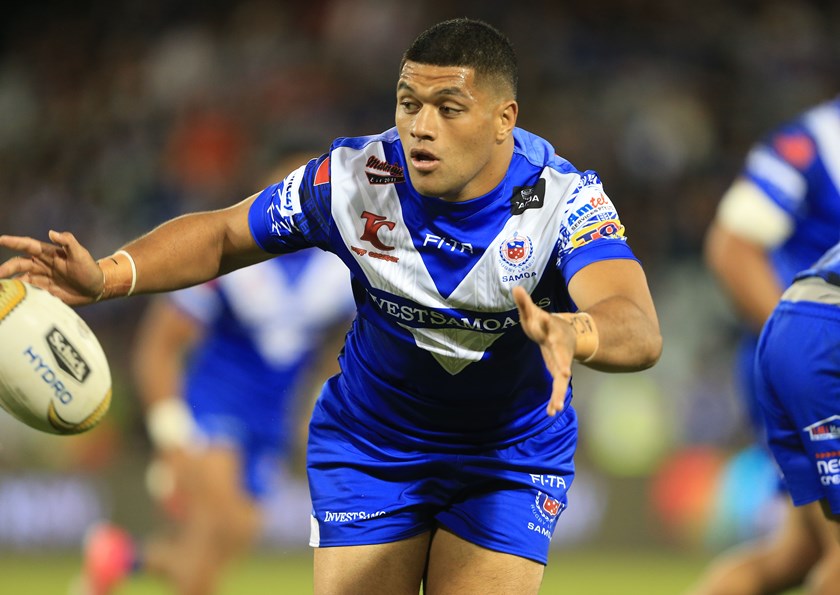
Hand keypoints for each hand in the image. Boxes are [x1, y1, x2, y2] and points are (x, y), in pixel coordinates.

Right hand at [0, 230, 102, 304]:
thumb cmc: (89, 269)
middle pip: (19, 264)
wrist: (96, 289)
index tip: (1, 240)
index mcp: (48, 253)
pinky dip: (19, 294)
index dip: (14, 242)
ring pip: (20, 279)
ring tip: (3, 288)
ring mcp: (41, 279)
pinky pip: (28, 292)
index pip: (28, 245)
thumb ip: (68, 242)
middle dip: (7, 268)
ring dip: (10, 282)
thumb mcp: (80, 254)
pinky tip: (12, 298)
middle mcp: (40, 265)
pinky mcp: (43, 292)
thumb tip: (52, 232)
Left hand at [513, 285, 574, 415]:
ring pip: (562, 379)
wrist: (568, 333)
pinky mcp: (559, 371)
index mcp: (551, 330)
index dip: (545, 323)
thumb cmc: (545, 324)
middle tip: (565, 373)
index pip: (547, 325)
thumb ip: (525, 303)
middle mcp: (559, 347)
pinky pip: (558, 387)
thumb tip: (515, 287)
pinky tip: (552, 412)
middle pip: (561, 356)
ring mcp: (562, 361)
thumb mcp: (534, 313)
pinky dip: (556, 399)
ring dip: (559, 392)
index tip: (543, 321)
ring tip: (556, 408)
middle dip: (563, 364)